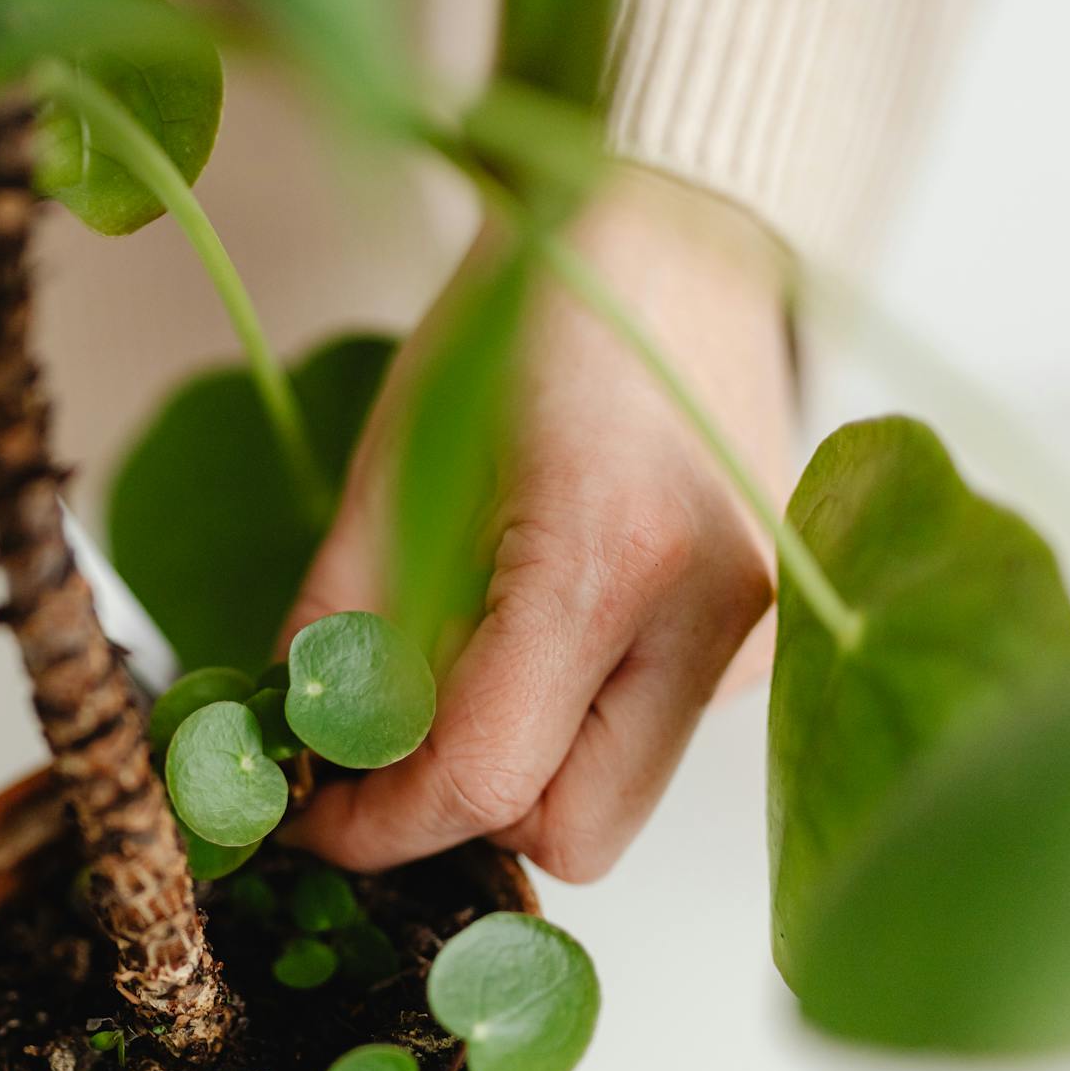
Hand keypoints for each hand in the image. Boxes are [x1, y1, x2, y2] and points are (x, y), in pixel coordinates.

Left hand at [280, 172, 791, 881]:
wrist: (672, 237)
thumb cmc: (527, 322)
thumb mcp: (396, 463)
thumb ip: (343, 622)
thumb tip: (304, 744)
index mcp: (609, 559)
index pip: (483, 776)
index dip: (375, 823)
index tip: (309, 815)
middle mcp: (712, 620)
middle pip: (570, 833)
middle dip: (461, 813)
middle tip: (383, 751)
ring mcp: (757, 637)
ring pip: (614, 801)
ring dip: (518, 773)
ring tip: (460, 672)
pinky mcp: (764, 639)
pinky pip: (648, 743)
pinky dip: (571, 726)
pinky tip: (536, 636)